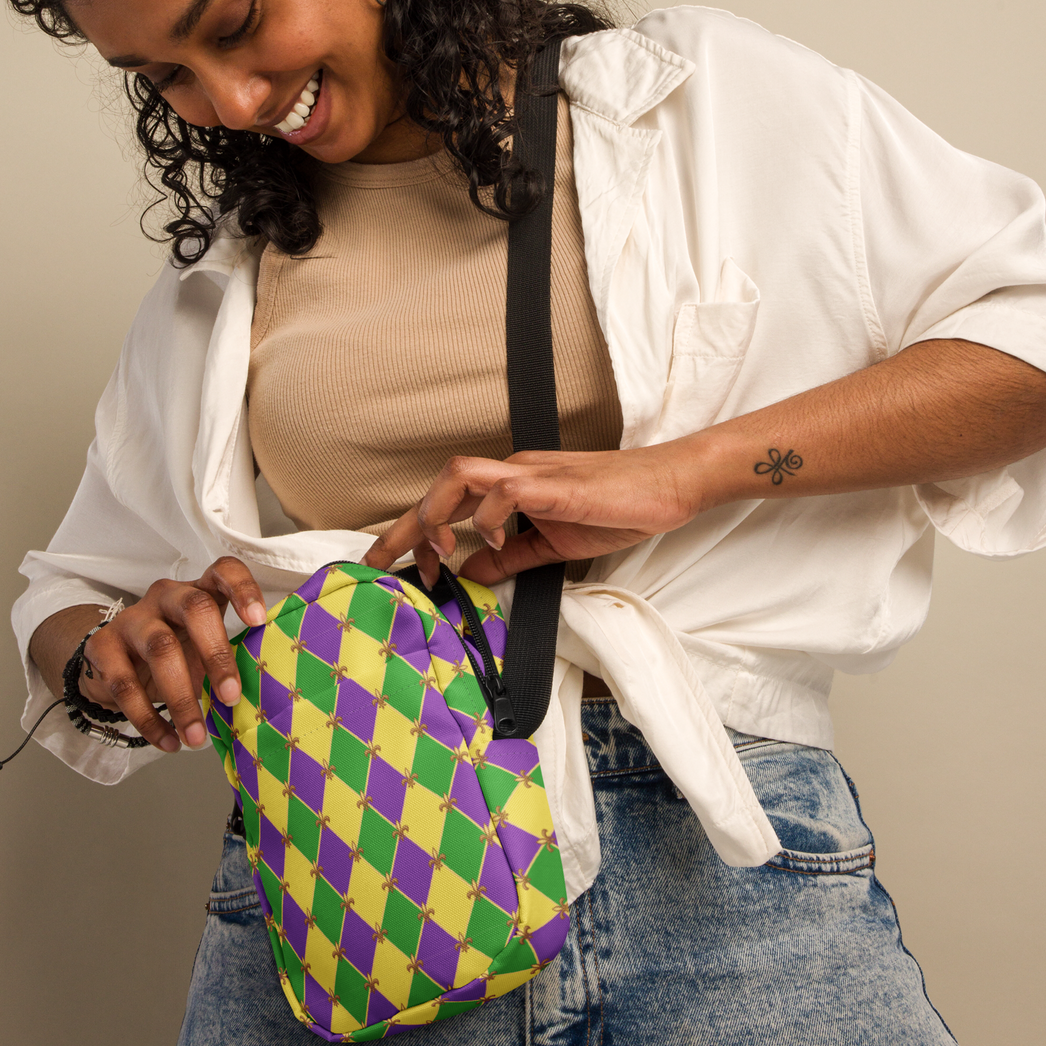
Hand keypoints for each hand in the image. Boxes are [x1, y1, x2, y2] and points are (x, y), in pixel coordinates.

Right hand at [28, 557, 266, 753]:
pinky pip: (124, 683)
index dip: (243, 589)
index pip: (224, 571)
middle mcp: (167, 595)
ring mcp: (132, 618)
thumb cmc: (176, 653)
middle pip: (195, 608)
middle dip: (217, 654)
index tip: (259, 621)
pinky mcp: (103, 645)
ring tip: (197, 737)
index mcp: (200, 590)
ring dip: (181, 698)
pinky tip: (168, 741)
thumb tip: (260, 698)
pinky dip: (148, 719)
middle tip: (231, 697)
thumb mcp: (204, 649)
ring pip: (160, 648)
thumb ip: (229, 661)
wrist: (113, 663)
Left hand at [361, 444, 709, 586]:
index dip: (412, 532)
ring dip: (436, 514)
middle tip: (377, 563)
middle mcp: (513, 472)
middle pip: (439, 485)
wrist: (668, 486)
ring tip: (435, 552)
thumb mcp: (553, 543)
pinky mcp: (555, 486)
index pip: (447, 502)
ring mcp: (532, 475)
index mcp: (511, 485)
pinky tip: (494, 543)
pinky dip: (489, 518)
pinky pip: (506, 492)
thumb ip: (510, 557)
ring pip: (460, 477)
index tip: (396, 568)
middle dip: (401, 526)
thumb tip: (468, 573)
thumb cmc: (618, 506)